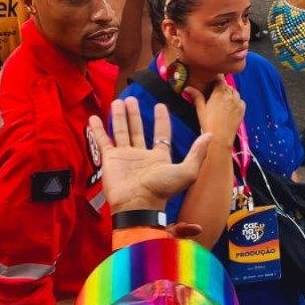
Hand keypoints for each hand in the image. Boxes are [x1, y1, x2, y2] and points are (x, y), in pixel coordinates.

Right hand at [88, 99, 211, 214]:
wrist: (137, 205)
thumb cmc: (162, 190)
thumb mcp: (187, 171)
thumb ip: (197, 153)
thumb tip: (210, 135)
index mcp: (159, 157)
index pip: (160, 134)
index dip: (161, 120)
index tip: (160, 105)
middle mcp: (141, 155)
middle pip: (137, 129)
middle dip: (135, 114)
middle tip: (132, 99)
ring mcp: (124, 157)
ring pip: (121, 131)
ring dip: (119, 117)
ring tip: (118, 102)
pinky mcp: (109, 160)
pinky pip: (103, 141)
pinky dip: (98, 130)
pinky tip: (94, 118)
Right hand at [192, 80, 245, 142]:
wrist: (220, 138)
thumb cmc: (208, 124)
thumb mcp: (200, 109)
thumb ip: (196, 96)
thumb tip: (187, 88)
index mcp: (219, 93)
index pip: (220, 79)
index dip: (216, 79)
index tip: (213, 80)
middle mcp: (230, 95)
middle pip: (226, 85)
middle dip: (221, 87)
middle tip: (215, 92)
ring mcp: (237, 102)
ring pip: (234, 91)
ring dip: (229, 93)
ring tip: (222, 100)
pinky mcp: (242, 109)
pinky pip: (240, 100)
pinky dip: (236, 101)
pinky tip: (230, 106)